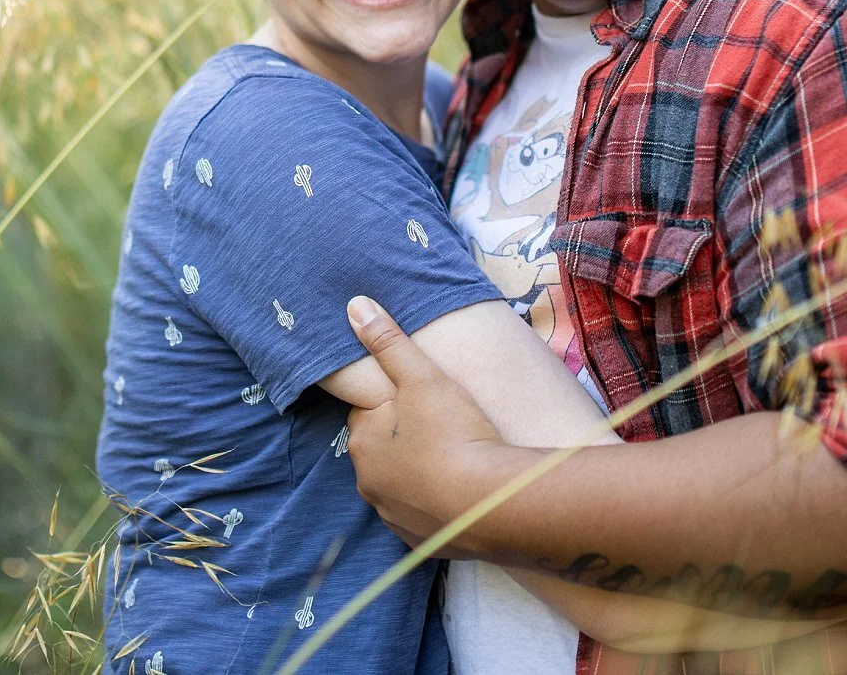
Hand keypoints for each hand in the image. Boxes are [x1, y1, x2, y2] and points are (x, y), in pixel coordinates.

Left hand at [343, 296, 521, 555]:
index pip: (367, 416)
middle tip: (442, 427)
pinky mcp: (420, 541)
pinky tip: (461, 491)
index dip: (392, 405)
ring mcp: (393, 515)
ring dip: (419, 473)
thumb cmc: (454, 432)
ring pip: (400, 484)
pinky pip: (422, 516)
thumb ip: (388, 341)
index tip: (420, 400)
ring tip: (456, 458)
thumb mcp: (421, 375)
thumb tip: (354, 305)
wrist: (492, 502)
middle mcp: (369, 482)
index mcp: (363, 441)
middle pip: (382, 451)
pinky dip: (435, 504)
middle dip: (402, 439)